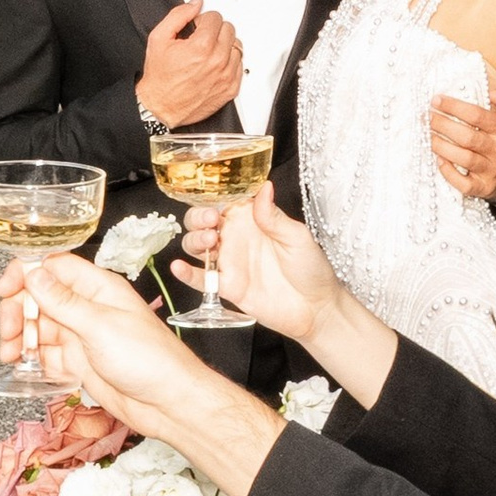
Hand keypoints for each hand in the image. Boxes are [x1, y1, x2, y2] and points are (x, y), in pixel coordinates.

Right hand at [3, 252, 287, 495]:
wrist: (168, 404)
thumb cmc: (148, 359)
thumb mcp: (99, 325)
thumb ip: (62, 301)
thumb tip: (33, 273)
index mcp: (97, 288)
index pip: (53, 268)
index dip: (25, 274)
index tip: (5, 290)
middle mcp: (87, 308)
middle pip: (39, 298)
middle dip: (18, 311)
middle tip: (8, 333)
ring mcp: (81, 336)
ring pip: (39, 327)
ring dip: (21, 337)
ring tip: (11, 355)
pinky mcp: (79, 362)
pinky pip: (47, 355)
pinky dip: (32, 360)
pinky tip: (23, 367)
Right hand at [136, 0, 244, 125]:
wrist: (160, 107)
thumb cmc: (159, 77)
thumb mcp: (159, 38)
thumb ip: (179, 15)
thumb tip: (195, 3)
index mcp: (201, 47)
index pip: (216, 17)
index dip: (202, 20)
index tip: (196, 28)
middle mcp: (217, 61)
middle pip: (229, 29)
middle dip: (214, 30)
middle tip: (201, 39)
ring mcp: (226, 76)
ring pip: (237, 46)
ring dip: (224, 46)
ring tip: (207, 53)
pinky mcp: (231, 88)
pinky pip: (239, 65)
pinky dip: (229, 63)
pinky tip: (214, 66)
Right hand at [176, 190, 342, 340]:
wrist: (317, 308)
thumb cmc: (311, 269)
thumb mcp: (297, 237)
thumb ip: (274, 216)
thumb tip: (264, 187)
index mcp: (252, 220)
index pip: (224, 201)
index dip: (214, 195)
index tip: (215, 195)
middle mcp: (236, 238)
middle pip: (202, 221)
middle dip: (198, 216)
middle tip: (211, 219)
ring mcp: (229, 262)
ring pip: (196, 246)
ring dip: (194, 239)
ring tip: (209, 240)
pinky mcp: (228, 287)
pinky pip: (202, 279)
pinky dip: (186, 273)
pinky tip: (179, 267)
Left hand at [430, 67, 495, 202]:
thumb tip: (494, 93)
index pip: (477, 115)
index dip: (454, 107)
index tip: (438, 100)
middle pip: (467, 137)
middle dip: (443, 125)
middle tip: (431, 118)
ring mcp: (491, 170)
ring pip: (463, 159)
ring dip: (442, 147)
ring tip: (431, 135)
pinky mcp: (484, 187)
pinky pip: (464, 184)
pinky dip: (448, 173)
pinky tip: (440, 159)